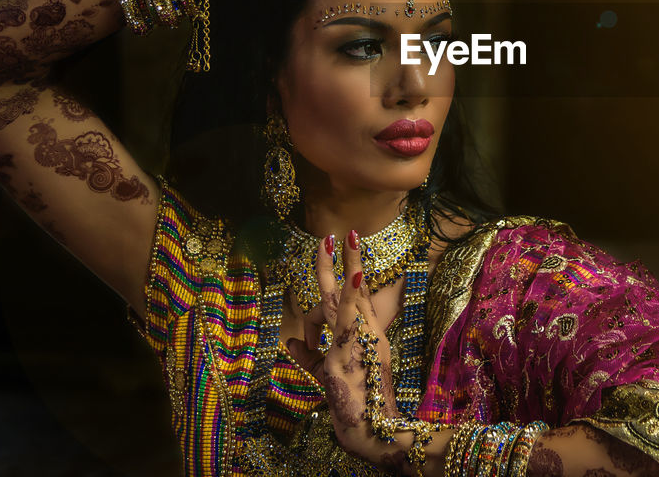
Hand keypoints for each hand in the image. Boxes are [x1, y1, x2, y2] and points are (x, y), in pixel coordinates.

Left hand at [286, 232, 401, 465]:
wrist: (369, 423)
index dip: (348, 273)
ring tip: (341, 242)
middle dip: (346, 261)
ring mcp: (361, 336)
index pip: (355, 297)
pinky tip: (353, 275)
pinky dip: (350, 293)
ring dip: (348, 266)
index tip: (343, 249)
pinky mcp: (352, 344)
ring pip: (350, 294)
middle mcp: (366, 330)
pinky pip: (350, 315)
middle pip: (355, 289)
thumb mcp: (324, 372)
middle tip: (340, 235)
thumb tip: (289, 341)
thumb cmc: (350, 397)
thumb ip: (307, 355)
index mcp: (362, 333)